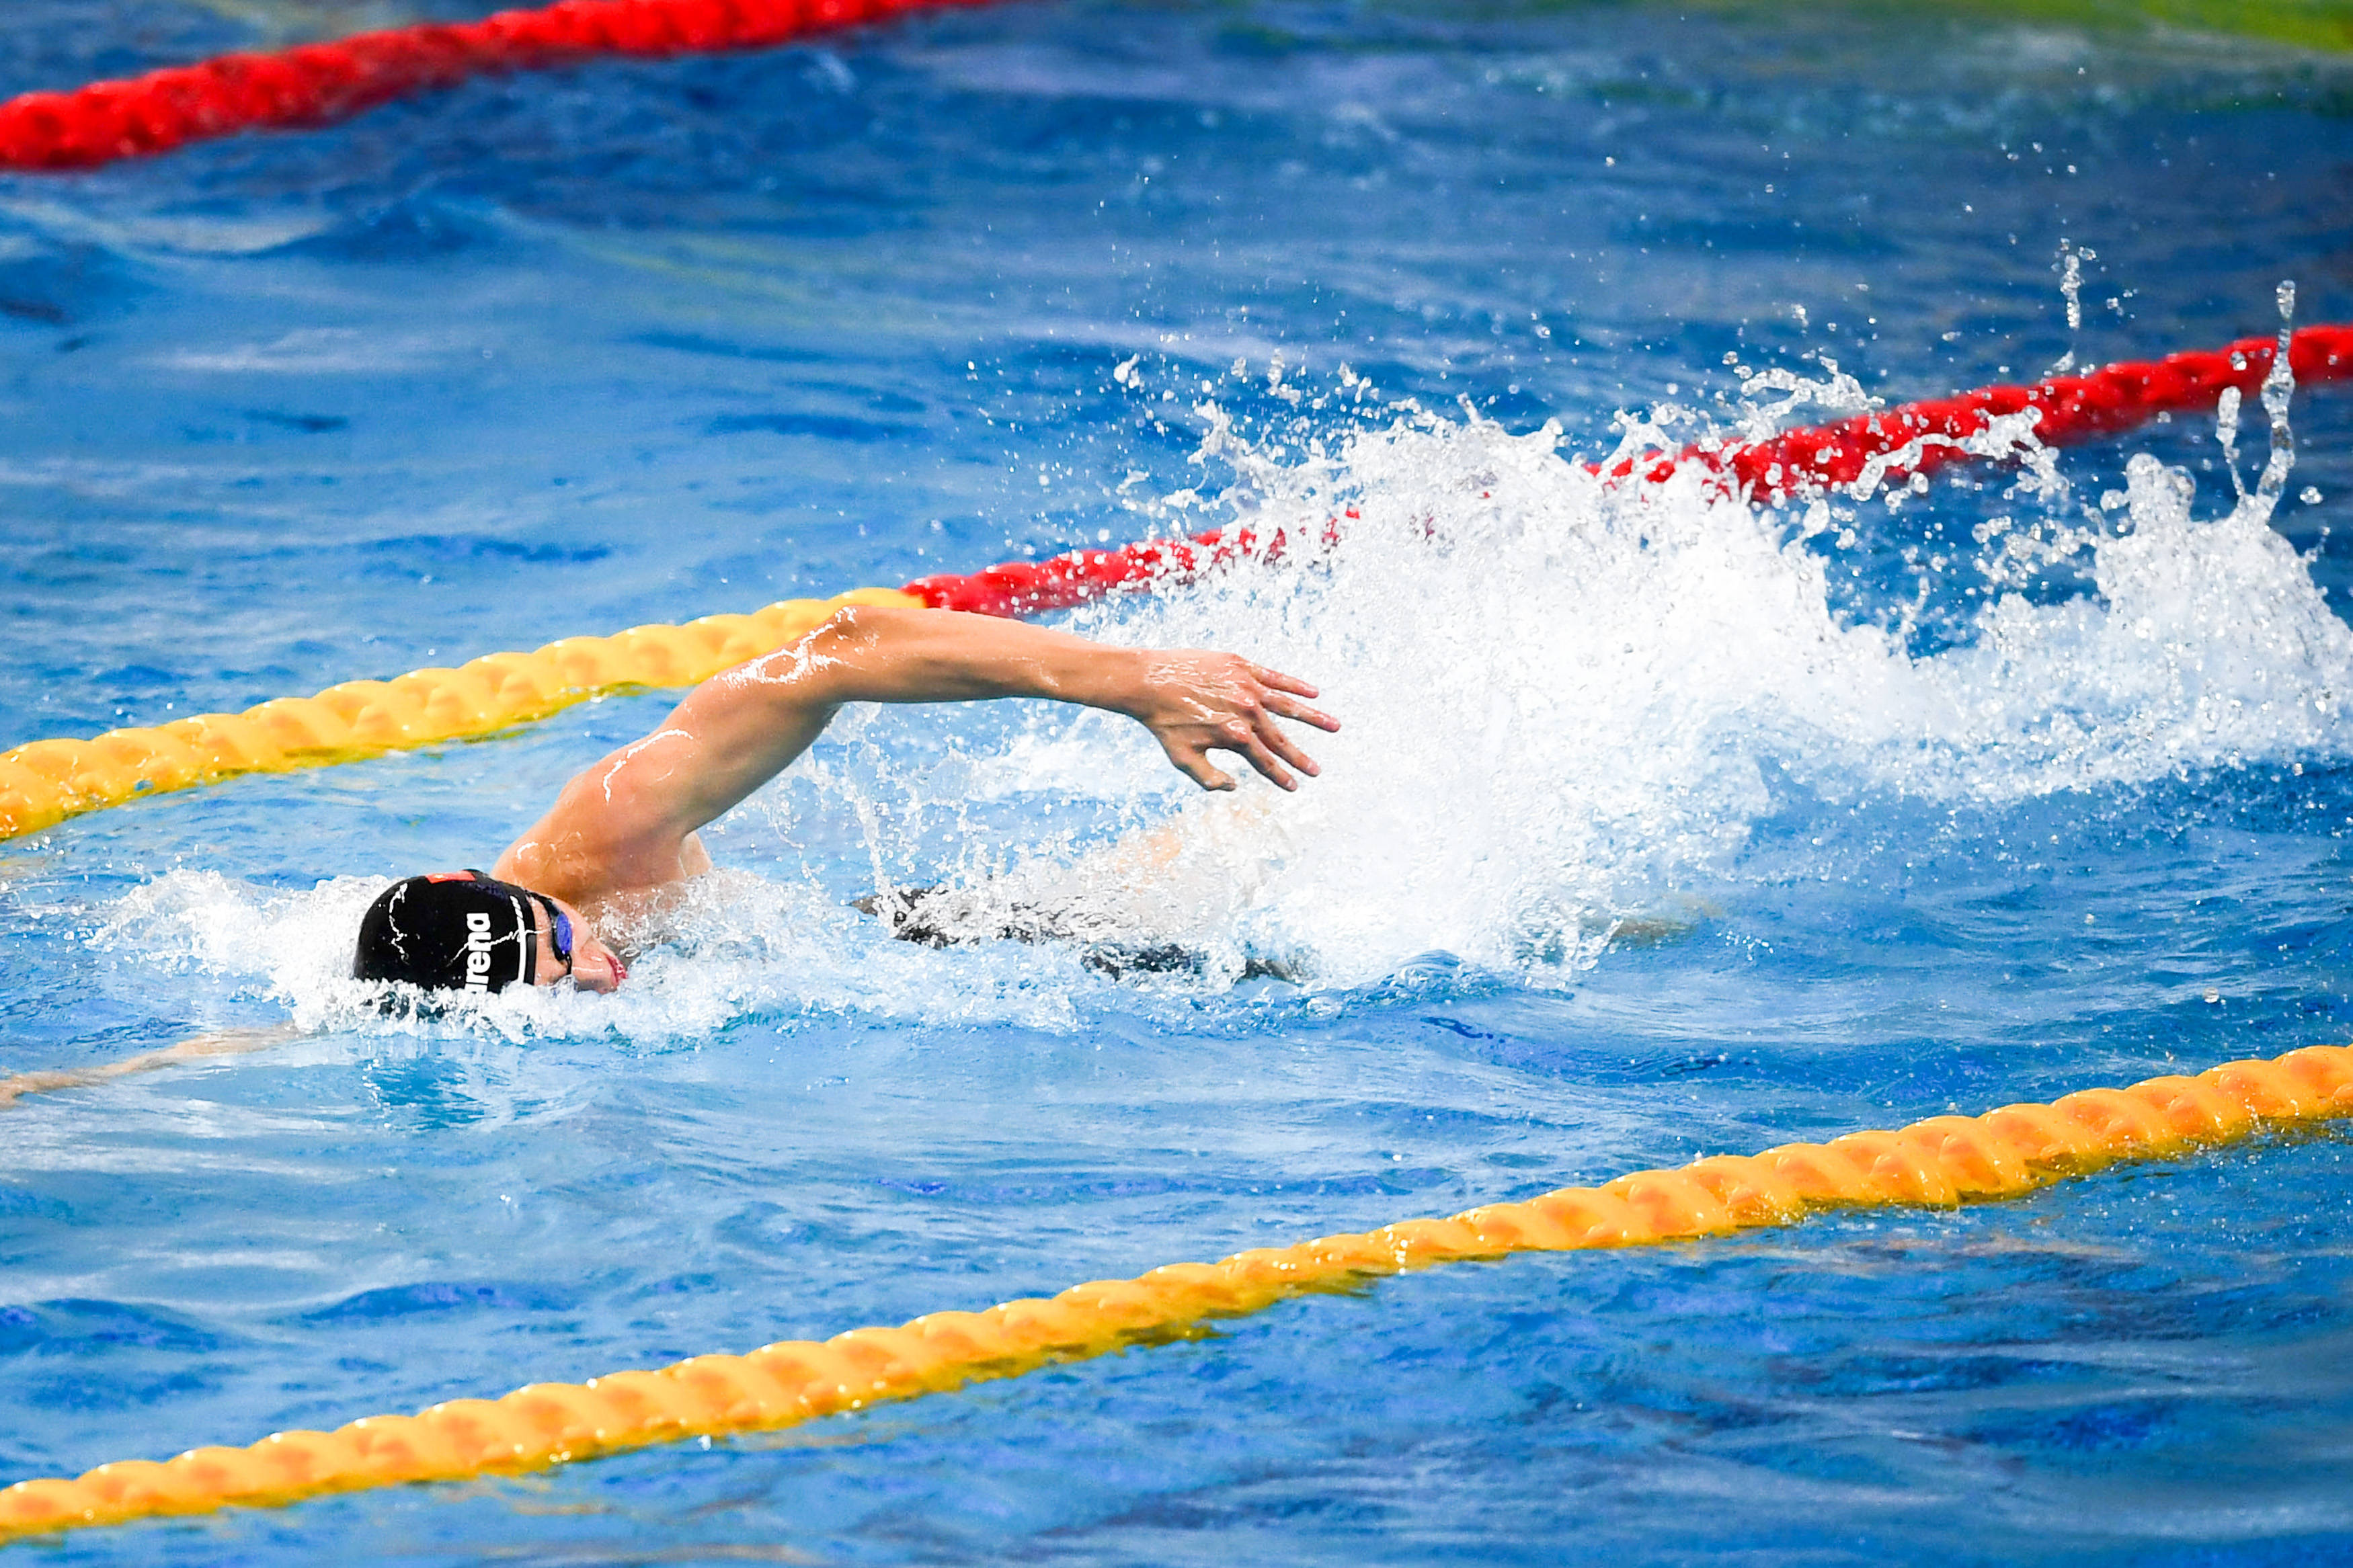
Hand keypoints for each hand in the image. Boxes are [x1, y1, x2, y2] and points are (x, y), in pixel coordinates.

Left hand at [1122, 651, 1339, 790]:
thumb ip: (1209, 779)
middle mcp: (1246, 712)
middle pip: (1280, 739)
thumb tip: (1235, 787)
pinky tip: (1315, 693)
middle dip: (1300, 757)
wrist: (1148, 681)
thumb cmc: (1163, 724)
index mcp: (1235, 736)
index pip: (1265, 762)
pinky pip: (1276, 677)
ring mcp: (1247, 687)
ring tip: (1335, 727)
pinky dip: (1296, 686)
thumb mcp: (1183, 760)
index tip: (1295, 787)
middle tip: (1317, 770)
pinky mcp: (1242, 666)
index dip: (1281, 777)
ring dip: (1314, 718)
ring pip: (1288, 706)